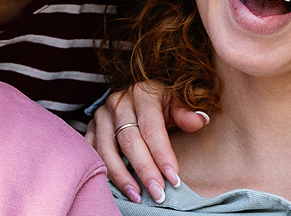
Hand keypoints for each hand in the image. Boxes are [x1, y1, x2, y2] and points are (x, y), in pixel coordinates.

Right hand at [84, 81, 206, 203]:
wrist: (136, 95)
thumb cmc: (161, 102)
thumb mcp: (176, 100)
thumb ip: (186, 112)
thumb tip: (200, 120)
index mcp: (141, 93)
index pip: (152, 128)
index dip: (163, 155)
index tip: (174, 179)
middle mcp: (117, 103)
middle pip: (129, 141)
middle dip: (145, 170)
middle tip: (158, 193)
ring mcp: (100, 116)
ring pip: (106, 150)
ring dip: (121, 177)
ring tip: (137, 196)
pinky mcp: (90, 129)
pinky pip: (92, 153)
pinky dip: (103, 172)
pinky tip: (116, 188)